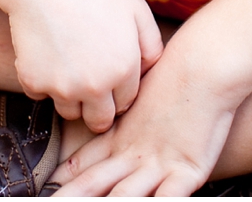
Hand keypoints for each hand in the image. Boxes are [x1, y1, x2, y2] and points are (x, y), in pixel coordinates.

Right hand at [8, 0, 162, 132]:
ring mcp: (62, 87)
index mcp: (124, 69)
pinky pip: (41, 95)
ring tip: (68, 60)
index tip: (108, 72)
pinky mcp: (34, 83)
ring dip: (70, 95)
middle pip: (99, 121)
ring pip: (69, 112)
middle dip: (97, 105)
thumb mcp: (136, 9)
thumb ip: (151, 45)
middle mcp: (95, 86)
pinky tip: (47, 51)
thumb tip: (149, 72)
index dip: (118, 89)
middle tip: (89, 77)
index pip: (125, 103)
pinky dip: (43, 81)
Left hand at [52, 37, 237, 196]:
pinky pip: (167, 199)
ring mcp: (159, 163)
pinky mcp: (187, 171)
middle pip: (94, 185)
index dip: (65, 181)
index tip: (47, 188)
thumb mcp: (138, 93)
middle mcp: (134, 153)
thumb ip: (121, 115)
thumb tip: (102, 113)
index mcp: (120, 135)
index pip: (84, 165)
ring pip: (123, 196)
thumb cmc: (176, 75)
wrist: (204, 63)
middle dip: (72, 199)